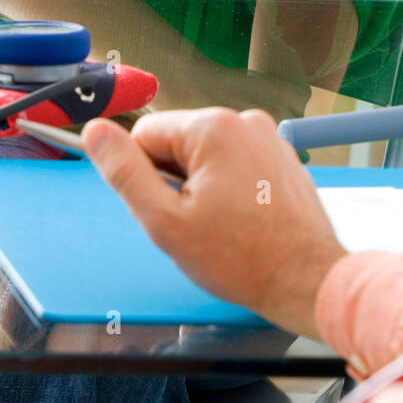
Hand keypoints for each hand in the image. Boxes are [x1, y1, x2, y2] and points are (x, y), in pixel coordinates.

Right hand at [81, 107, 346, 338]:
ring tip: (224, 226)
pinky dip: (232, 190)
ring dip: (204, 188)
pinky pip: (237, 165)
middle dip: (178, 183)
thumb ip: (124, 173)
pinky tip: (244, 221)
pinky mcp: (282, 158)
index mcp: (213, 128)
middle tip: (198, 224)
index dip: (146, 178)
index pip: (146, 135)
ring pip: (207, 157)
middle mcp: (244, 121)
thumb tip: (96, 132)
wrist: (307, 281)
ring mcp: (268, 138)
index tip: (169, 209)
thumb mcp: (164, 222)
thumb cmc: (243, 259)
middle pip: (178, 144)